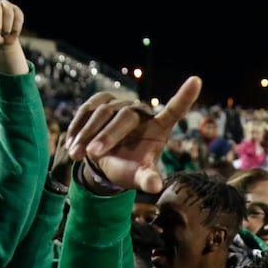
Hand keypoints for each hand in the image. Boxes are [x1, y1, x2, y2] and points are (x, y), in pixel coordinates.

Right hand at [65, 75, 201, 194]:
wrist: (106, 161)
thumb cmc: (129, 169)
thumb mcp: (138, 177)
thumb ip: (147, 179)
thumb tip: (155, 186)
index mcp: (159, 127)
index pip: (174, 110)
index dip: (184, 97)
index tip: (196, 81)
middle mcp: (141, 111)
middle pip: (125, 116)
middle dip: (106, 136)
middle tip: (92, 155)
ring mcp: (120, 104)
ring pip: (102, 112)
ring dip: (86, 134)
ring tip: (76, 155)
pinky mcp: (100, 101)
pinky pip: (86, 110)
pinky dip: (77, 127)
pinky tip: (70, 144)